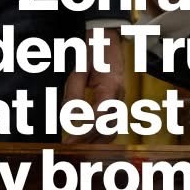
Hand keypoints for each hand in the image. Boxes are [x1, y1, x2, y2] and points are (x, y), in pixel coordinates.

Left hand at [62, 27, 124, 142]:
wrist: (108, 39)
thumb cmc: (93, 51)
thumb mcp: (78, 69)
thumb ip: (73, 93)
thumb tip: (69, 117)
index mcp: (111, 87)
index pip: (99, 117)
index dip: (85, 132)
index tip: (70, 141)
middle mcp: (119, 96)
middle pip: (107, 128)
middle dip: (88, 142)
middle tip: (69, 150)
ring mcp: (120, 100)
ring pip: (112, 130)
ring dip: (95, 143)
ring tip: (77, 150)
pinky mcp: (117, 103)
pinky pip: (112, 124)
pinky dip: (100, 136)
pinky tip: (87, 141)